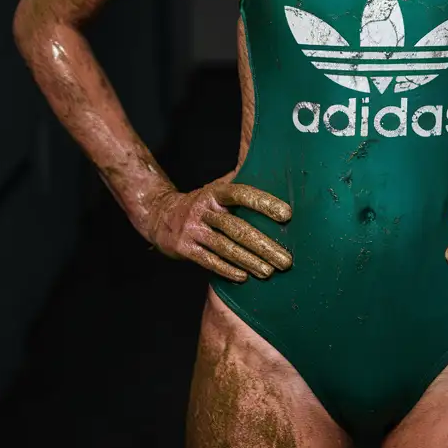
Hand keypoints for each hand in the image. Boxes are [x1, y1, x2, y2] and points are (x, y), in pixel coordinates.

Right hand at [144, 177, 292, 282]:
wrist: (160, 215)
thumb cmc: (201, 203)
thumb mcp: (217, 187)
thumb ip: (241, 179)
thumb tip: (275, 170)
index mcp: (215, 192)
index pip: (242, 194)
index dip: (264, 203)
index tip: (287, 215)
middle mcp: (203, 209)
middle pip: (237, 228)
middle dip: (263, 245)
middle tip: (285, 260)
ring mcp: (192, 228)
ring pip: (225, 247)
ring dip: (249, 261)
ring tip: (269, 272)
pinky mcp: (184, 247)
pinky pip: (208, 261)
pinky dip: (227, 270)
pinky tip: (244, 277)